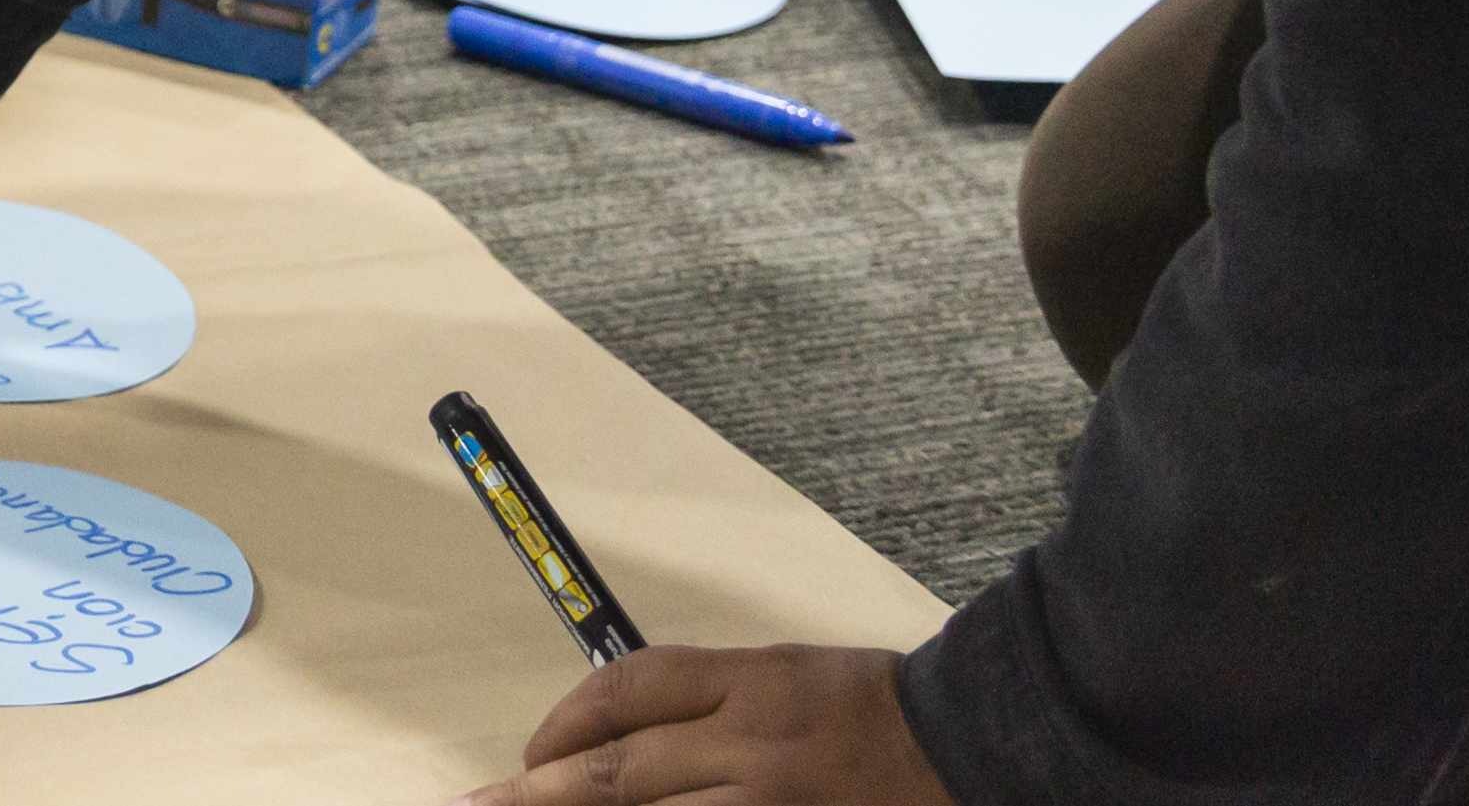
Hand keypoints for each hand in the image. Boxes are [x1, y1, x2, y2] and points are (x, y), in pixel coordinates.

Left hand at [459, 646, 952, 805]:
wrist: (981, 748)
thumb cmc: (880, 711)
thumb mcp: (788, 676)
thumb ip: (709, 703)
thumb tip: (620, 739)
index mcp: (752, 680)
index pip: (628, 690)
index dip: (567, 722)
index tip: (531, 752)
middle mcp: (754, 744)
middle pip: (622, 770)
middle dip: (543, 793)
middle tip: (486, 804)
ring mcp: (775, 805)